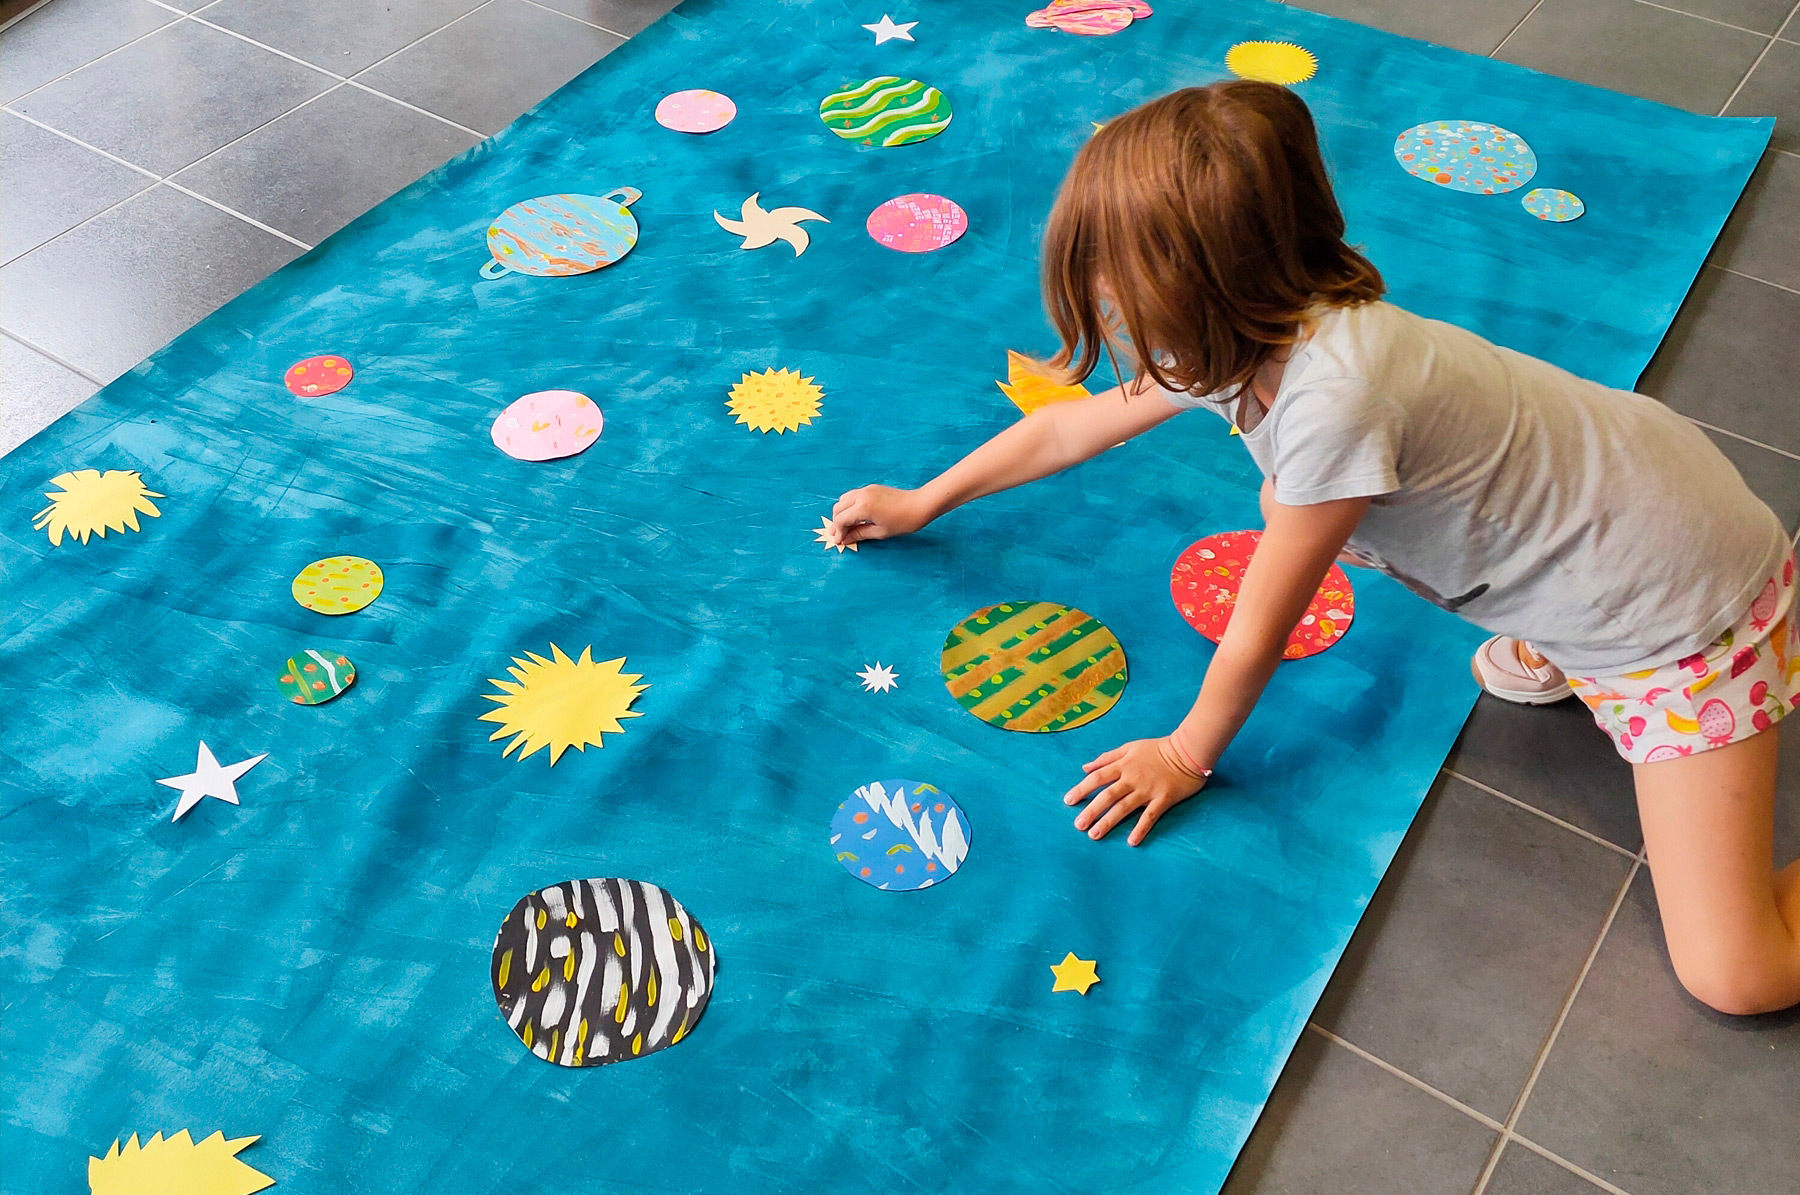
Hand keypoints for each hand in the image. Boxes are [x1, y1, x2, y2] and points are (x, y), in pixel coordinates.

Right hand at [831, 485, 932, 544]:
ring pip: (844, 499)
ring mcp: (866, 490)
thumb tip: (845, 539)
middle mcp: (861, 496)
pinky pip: (853, 495)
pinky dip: (849, 505)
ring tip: (846, 525)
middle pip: (839, 508)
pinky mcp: (871, 488)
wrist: (920, 504)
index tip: (839, 541)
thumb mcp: (880, 532)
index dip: (838, 532)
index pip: (841, 519)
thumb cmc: (903, 521)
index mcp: (863, 507)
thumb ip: (860, 534)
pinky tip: (855, 516)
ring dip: (842, 512)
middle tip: (840, 535)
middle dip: (837, 522)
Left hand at [1063, 737, 1207, 845]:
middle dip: (1091, 810)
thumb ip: (1107, 758)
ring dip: (1108, 822)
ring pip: (1124, 808)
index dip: (1082, 789)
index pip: (1097, 778)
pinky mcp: (1163, 799)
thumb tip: (1085, 767)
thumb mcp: (1129, 747)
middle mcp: (1132, 779)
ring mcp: (1148, 790)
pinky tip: (1132, 841)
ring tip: (1094, 835)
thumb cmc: (1157, 749)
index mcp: (1123, 765)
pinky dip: (1141, 828)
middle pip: (1107, 795)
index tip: (1069, 801)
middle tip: (1078, 825)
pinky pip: (1150, 816)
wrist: (1187, 752)